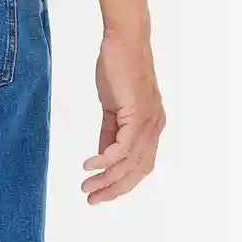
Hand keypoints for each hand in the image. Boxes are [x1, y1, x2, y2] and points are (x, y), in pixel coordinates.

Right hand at [82, 33, 165, 204]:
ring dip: (106, 179)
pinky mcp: (137, 114)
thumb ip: (110, 134)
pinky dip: (106, 160)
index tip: (101, 194)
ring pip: (130, 163)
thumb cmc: (118, 69)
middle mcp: (154, 127)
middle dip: (114, 189)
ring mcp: (148, 121)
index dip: (121, 184)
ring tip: (87, 187)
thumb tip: (103, 157)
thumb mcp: (113, 109)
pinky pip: (123, 147)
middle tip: (91, 199)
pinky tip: (90, 165)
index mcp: (150, 127)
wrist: (124, 42)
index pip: (140, 166)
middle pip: (137, 170)